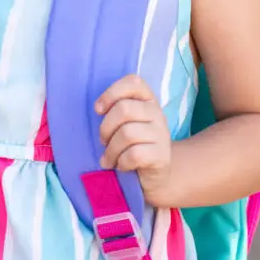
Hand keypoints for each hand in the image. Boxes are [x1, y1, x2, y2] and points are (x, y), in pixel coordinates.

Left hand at [95, 75, 171, 203]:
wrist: (154, 176)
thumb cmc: (131, 146)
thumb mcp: (124, 124)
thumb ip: (115, 110)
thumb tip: (98, 108)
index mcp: (147, 101)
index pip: (134, 82)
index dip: (111, 93)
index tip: (98, 110)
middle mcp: (157, 114)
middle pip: (124, 109)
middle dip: (106, 128)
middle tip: (104, 141)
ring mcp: (162, 135)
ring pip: (127, 133)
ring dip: (111, 150)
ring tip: (110, 159)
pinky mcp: (162, 157)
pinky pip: (134, 155)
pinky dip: (122, 162)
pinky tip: (122, 166)